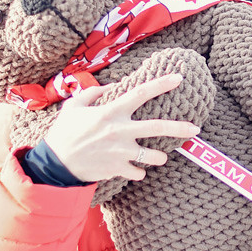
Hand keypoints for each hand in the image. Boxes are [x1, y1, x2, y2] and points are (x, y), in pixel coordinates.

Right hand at [44, 74, 199, 181]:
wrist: (55, 165)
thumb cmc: (64, 133)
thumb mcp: (74, 106)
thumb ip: (94, 93)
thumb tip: (114, 85)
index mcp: (110, 112)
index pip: (141, 93)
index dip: (161, 84)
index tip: (179, 78)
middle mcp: (119, 131)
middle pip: (158, 127)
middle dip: (180, 128)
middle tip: (196, 129)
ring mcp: (120, 152)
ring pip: (154, 156)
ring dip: (160, 157)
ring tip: (160, 156)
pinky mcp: (118, 169)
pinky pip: (139, 172)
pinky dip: (139, 172)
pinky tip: (135, 169)